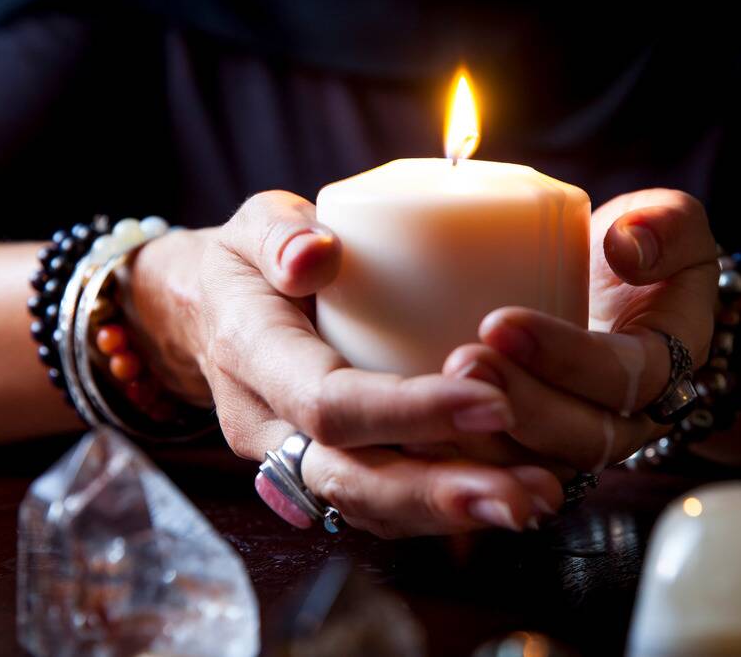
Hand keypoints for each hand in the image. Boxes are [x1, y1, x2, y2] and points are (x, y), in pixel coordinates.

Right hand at [126, 191, 563, 537]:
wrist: (204, 317)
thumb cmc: (243, 265)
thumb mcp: (251, 226)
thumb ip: (280, 234)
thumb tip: (318, 253)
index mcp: (251, 356)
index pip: (329, 403)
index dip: (408, 412)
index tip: (490, 401)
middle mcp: (267, 426)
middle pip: (352, 481)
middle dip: (441, 493)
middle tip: (525, 496)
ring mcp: (291, 461)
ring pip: (370, 508)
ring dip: (454, 514)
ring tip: (535, 502)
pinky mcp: (321, 474)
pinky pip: (380, 507)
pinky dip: (442, 511)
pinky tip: (507, 496)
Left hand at [442, 189, 718, 470]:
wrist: (602, 290)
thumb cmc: (634, 252)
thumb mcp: (668, 224)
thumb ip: (667, 224)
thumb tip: (627, 245)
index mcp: (664, 368)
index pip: (626, 378)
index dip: (567, 358)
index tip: (501, 322)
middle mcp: (626, 421)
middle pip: (582, 438)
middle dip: (521, 406)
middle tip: (462, 363)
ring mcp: (576, 445)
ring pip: (538, 467)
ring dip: (486, 440)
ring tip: (434, 396)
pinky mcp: (532, 455)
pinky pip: (502, 475)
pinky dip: (462, 459)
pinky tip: (415, 433)